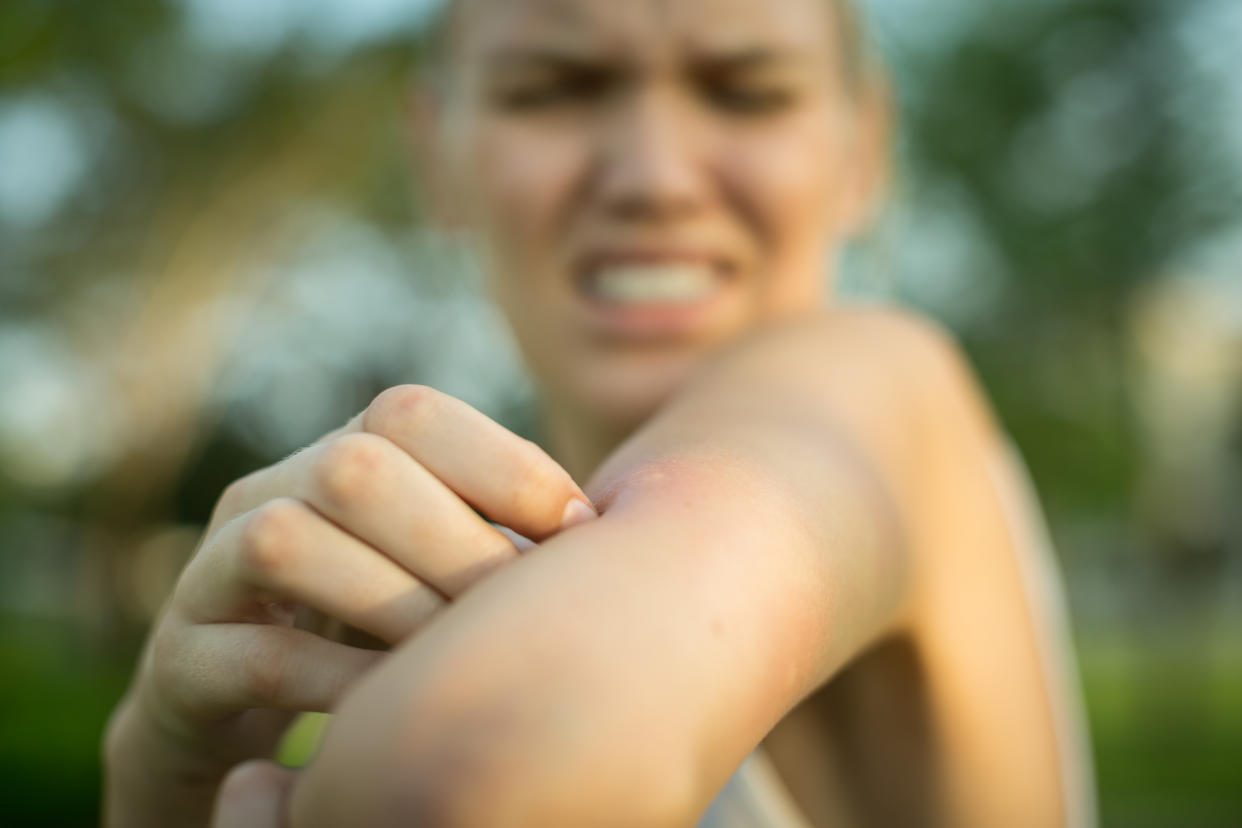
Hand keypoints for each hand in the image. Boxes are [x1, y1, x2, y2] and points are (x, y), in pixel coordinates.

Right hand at [104, 385, 595, 827]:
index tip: (577, 528)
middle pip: (354, 466)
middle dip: (453, 539)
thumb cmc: (371, 626)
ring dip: (392, 603)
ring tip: (453, 659)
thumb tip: (614, 532)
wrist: (241, 703)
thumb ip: (497, 537)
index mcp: (341, 457)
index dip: (501, 461)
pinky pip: (253, 654)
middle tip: (517, 609)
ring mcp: (213, 571)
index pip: (410, 412)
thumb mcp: (434, 570)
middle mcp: (271, 492)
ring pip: (287, 540)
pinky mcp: (181, 659)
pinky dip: (335, 680)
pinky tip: (392, 710)